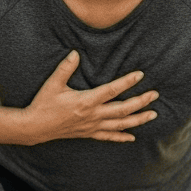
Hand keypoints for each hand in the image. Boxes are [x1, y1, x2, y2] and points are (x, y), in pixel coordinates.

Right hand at [24, 50, 157, 143]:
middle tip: (155, 95)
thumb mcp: (52, 84)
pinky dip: (121, 137)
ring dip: (138, 120)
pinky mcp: (88, 133)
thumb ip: (65, 68)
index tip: (140, 75)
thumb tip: (75, 53)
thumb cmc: (43, 104)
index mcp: (86, 101)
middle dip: (140, 102)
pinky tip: (132, 137)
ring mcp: (92, 126)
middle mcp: (92, 115)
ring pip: (120, 124)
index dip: (127, 82)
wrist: (35, 127)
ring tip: (153, 114)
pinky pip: (108, 137)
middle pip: (122, 109)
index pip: (111, 91)